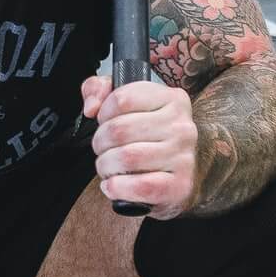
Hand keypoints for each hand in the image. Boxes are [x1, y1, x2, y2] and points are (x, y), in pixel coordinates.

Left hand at [81, 76, 197, 219]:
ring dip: (105, 166)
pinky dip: (116, 187)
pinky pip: (138, 186)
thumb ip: (99, 89)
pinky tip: (113, 185)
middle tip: (103, 150)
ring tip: (108, 167)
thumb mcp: (125, 103)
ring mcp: (184, 157)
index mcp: (173, 100)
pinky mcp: (180, 186)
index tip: (105, 123)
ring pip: (126, 158)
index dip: (103, 113)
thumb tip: (91, 106)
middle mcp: (182, 127)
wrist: (177, 176)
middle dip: (100, 143)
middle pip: (119, 130)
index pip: (122, 99)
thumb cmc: (148, 138)